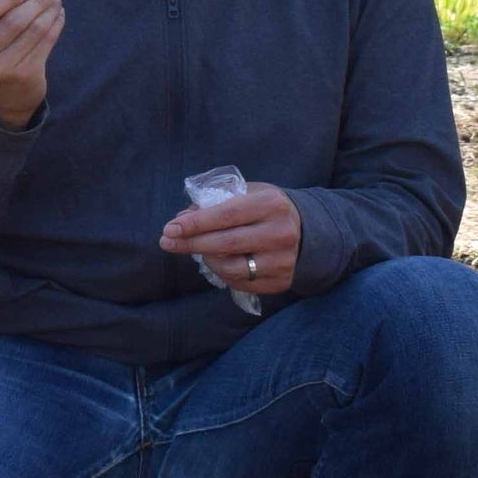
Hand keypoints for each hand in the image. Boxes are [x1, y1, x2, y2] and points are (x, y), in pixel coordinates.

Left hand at [160, 179, 304, 296]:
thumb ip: (215, 203)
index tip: (169, 228)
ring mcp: (283, 260)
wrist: (310, 231)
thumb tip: (181, 219)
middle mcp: (280, 233)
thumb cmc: (267, 209)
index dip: (195, 223)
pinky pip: (240, 283)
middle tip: (167, 242)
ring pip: (231, 268)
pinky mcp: (282, 281)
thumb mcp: (247, 194)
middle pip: (225, 243)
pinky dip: (222, 274)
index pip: (226, 215)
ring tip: (197, 251)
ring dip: (206, 260)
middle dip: (190, 243)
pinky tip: (217, 262)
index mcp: (271, 205)